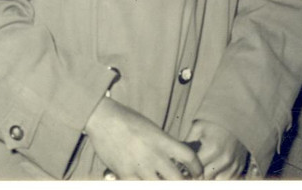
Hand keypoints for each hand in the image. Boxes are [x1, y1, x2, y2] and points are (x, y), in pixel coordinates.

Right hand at [84, 97, 202, 179]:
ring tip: (163, 182)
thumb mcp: (151, 128)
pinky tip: (144, 182)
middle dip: (183, 184)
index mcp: (162, 140)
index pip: (189, 157)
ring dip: (163, 185)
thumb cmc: (127, 119)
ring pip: (160, 186)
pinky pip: (139, 187)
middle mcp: (154, 155)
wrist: (103, 118)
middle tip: (183, 183)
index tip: (198, 173)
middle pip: (178, 179)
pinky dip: (143, 185)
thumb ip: (163, 144)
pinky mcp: (125, 174)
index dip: (197, 168)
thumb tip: (175, 159)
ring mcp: (139, 166)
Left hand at [185, 120, 247, 179]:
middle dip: (198, 173)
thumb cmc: (215, 121)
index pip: (195, 169)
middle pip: (205, 177)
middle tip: (194, 166)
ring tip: (205, 167)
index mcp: (212, 149)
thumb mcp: (198, 127)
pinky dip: (221, 176)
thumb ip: (188, 143)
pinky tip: (215, 168)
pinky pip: (228, 179)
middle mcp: (225, 159)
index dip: (188, 167)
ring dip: (210, 176)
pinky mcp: (240, 166)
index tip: (185, 164)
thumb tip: (178, 156)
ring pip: (217, 180)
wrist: (238, 117)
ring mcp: (234, 164)